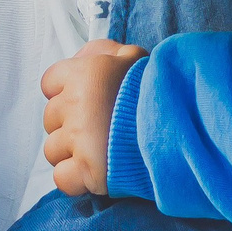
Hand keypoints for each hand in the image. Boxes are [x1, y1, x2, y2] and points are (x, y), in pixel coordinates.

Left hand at [40, 39, 145, 196]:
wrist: (181, 124)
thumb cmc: (157, 89)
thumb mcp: (134, 56)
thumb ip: (103, 52)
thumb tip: (84, 56)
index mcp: (84, 73)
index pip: (50, 82)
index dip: (65, 92)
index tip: (86, 100)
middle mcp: (75, 104)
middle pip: (50, 119)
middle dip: (69, 124)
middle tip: (100, 127)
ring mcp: (79, 139)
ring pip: (53, 149)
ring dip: (72, 152)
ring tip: (102, 149)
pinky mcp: (88, 170)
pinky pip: (63, 177)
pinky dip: (76, 178)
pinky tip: (96, 170)